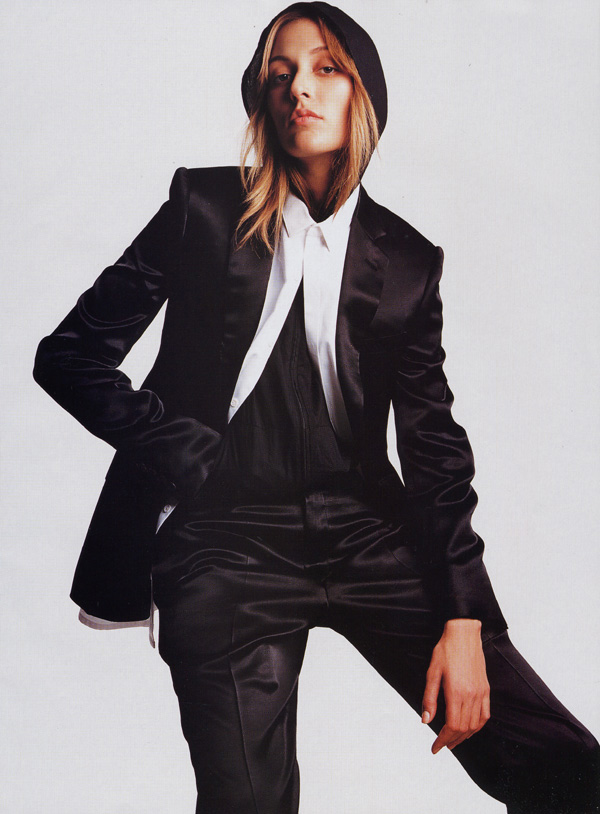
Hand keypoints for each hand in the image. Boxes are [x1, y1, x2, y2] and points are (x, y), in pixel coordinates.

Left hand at [421, 618, 489, 753]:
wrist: (464, 634)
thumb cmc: (445, 650)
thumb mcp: (432, 672)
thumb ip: (429, 698)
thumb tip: (425, 721)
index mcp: (456, 692)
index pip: (451, 726)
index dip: (443, 740)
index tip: (435, 747)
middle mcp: (471, 695)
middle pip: (463, 729)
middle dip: (452, 741)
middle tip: (442, 746)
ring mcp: (481, 693)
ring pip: (475, 725)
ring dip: (465, 737)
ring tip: (453, 741)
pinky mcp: (486, 689)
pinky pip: (485, 715)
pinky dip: (478, 727)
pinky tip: (470, 729)